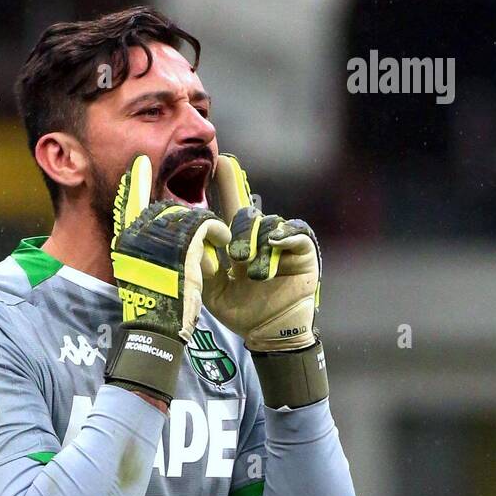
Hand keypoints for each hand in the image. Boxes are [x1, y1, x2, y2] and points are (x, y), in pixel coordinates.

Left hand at [202, 153, 321, 351]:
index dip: (229, 182)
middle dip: (239, 232)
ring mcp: (284, 242)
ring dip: (259, 248)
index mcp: (240, 241)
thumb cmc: (242, 312)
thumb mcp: (214, 290)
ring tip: (256, 276)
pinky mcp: (303, 251)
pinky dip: (284, 239)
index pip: (233, 205)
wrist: (269, 334)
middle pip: (247, 213)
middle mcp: (262, 236)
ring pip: (269, 224)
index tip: (221, 161)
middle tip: (237, 257)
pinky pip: (294, 234)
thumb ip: (202, 267)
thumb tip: (191, 243)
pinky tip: (276, 246)